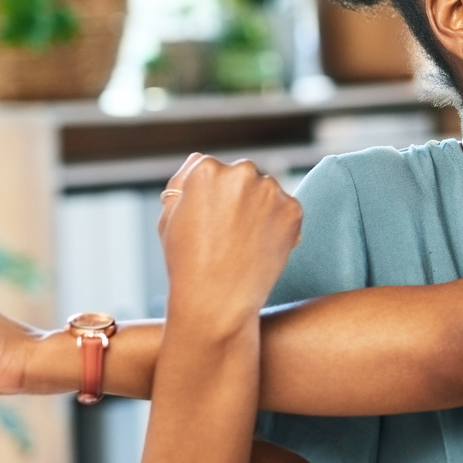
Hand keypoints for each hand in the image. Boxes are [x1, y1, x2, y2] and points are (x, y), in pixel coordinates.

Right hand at [158, 154, 303, 330]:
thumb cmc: (186, 262)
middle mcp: (240, 171)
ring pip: (266, 192)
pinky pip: (286, 210)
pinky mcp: (293, 210)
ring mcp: (270, 190)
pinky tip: (261, 247)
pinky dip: (279, 225)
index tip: (209, 220)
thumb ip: (183, 183)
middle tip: (229, 233)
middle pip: (241, 176)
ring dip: (260, 209)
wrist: (217, 301)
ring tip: (244, 243)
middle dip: (238, 197)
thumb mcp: (169, 216)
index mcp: (205, 168)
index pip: (210, 168)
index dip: (209, 196)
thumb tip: (201, 162)